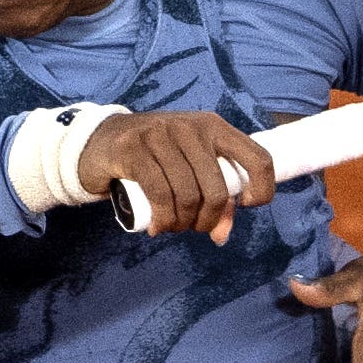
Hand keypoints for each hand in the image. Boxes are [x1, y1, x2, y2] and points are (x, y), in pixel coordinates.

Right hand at [78, 111, 273, 242]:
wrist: (100, 142)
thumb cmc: (153, 159)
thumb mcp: (189, 169)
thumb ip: (211, 197)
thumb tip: (221, 235)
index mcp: (215, 127)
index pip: (259, 157)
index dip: (262, 190)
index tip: (245, 205)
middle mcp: (192, 127)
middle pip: (218, 189)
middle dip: (208, 220)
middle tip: (193, 227)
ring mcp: (162, 134)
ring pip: (188, 195)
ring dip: (182, 223)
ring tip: (172, 227)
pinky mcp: (134, 149)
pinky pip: (161, 194)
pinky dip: (164, 219)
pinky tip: (158, 227)